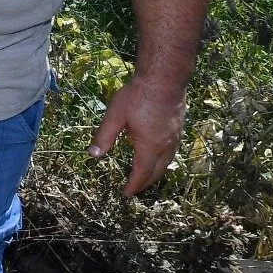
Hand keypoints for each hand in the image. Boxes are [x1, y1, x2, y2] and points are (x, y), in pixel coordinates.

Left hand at [89, 75, 188, 194]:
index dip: (134, 185)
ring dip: (156, 172)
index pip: (142, 172)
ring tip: (146, 176)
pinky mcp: (179, 128)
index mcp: (150, 146)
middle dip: (146, 182)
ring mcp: (175, 137)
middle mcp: (166, 145)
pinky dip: (164, 161)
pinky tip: (158, 156)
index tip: (127, 193)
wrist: (165, 78)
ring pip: (167, 162)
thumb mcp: (115, 116)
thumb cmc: (139, 95)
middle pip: (157, 171)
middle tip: (135, 189)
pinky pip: (173, 152)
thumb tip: (93, 155)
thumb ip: (104, 137)